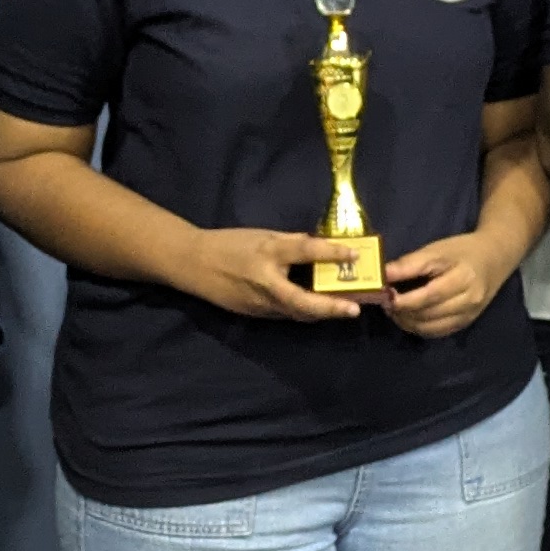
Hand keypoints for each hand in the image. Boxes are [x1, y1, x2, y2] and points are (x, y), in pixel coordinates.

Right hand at [174, 229, 370, 325]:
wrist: (194, 264)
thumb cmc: (230, 244)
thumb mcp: (263, 235)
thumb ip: (292, 242)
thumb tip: (320, 246)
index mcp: (268, 254)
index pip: (304, 251)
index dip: (331, 253)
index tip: (354, 254)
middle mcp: (266, 284)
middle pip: (303, 301)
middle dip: (330, 308)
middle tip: (354, 309)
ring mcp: (260, 304)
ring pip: (296, 313)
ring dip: (320, 313)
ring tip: (344, 309)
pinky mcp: (256, 314)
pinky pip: (285, 314)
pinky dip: (304, 311)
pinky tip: (318, 308)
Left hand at [381, 230, 510, 340]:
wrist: (495, 258)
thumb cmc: (463, 250)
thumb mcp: (436, 250)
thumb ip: (410, 264)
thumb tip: (383, 274)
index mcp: (463, 278)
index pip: (429, 296)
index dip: (405, 300)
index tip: (385, 296)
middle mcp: (469, 301)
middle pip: (429, 314)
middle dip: (403, 312)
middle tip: (385, 303)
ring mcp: (468, 315)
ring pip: (431, 327)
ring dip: (408, 322)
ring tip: (394, 310)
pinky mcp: (466, 323)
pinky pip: (437, 332)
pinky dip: (419, 328)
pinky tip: (409, 317)